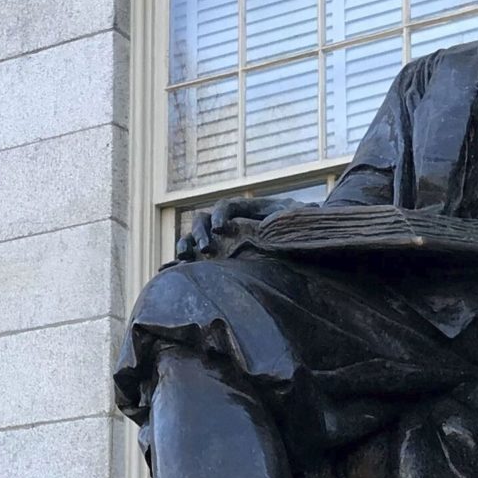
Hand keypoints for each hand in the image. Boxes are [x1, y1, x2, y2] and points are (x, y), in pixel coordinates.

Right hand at [176, 196, 293, 260]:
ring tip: (186, 258)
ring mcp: (215, 239)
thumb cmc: (291, 228)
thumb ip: (296, 214)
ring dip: (186, 244)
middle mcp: (224, 222)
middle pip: (201, 219)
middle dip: (200, 232)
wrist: (287, 241)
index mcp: (241, 209)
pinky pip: (190, 257)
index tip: (221, 229)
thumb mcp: (294, 219)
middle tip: (208, 249)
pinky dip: (177, 262)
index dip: (219, 215)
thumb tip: (309, 209)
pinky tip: (168, 271)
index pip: (224, 206)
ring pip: (191, 236)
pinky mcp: (211, 257)